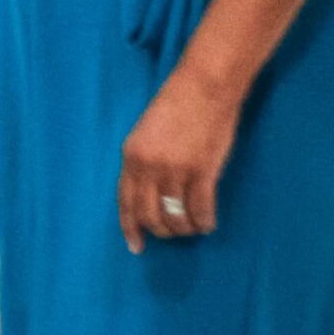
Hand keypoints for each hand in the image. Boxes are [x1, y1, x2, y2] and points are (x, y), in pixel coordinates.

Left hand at [116, 64, 238, 252]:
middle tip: (174, 233)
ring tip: (193, 227)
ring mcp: (175, 171)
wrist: (203, 87)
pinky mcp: (202, 172)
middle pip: (150, 215)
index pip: (125, 201)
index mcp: (131, 155)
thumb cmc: (176, 105)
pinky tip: (208, 223)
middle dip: (162, 231)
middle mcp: (148, 167)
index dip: (130, 226)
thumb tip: (149, 193)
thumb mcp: (146, 133)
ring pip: (176, 217)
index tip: (135, 246)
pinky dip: (204, 222)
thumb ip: (144, 162)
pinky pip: (201, 210)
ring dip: (185, 229)